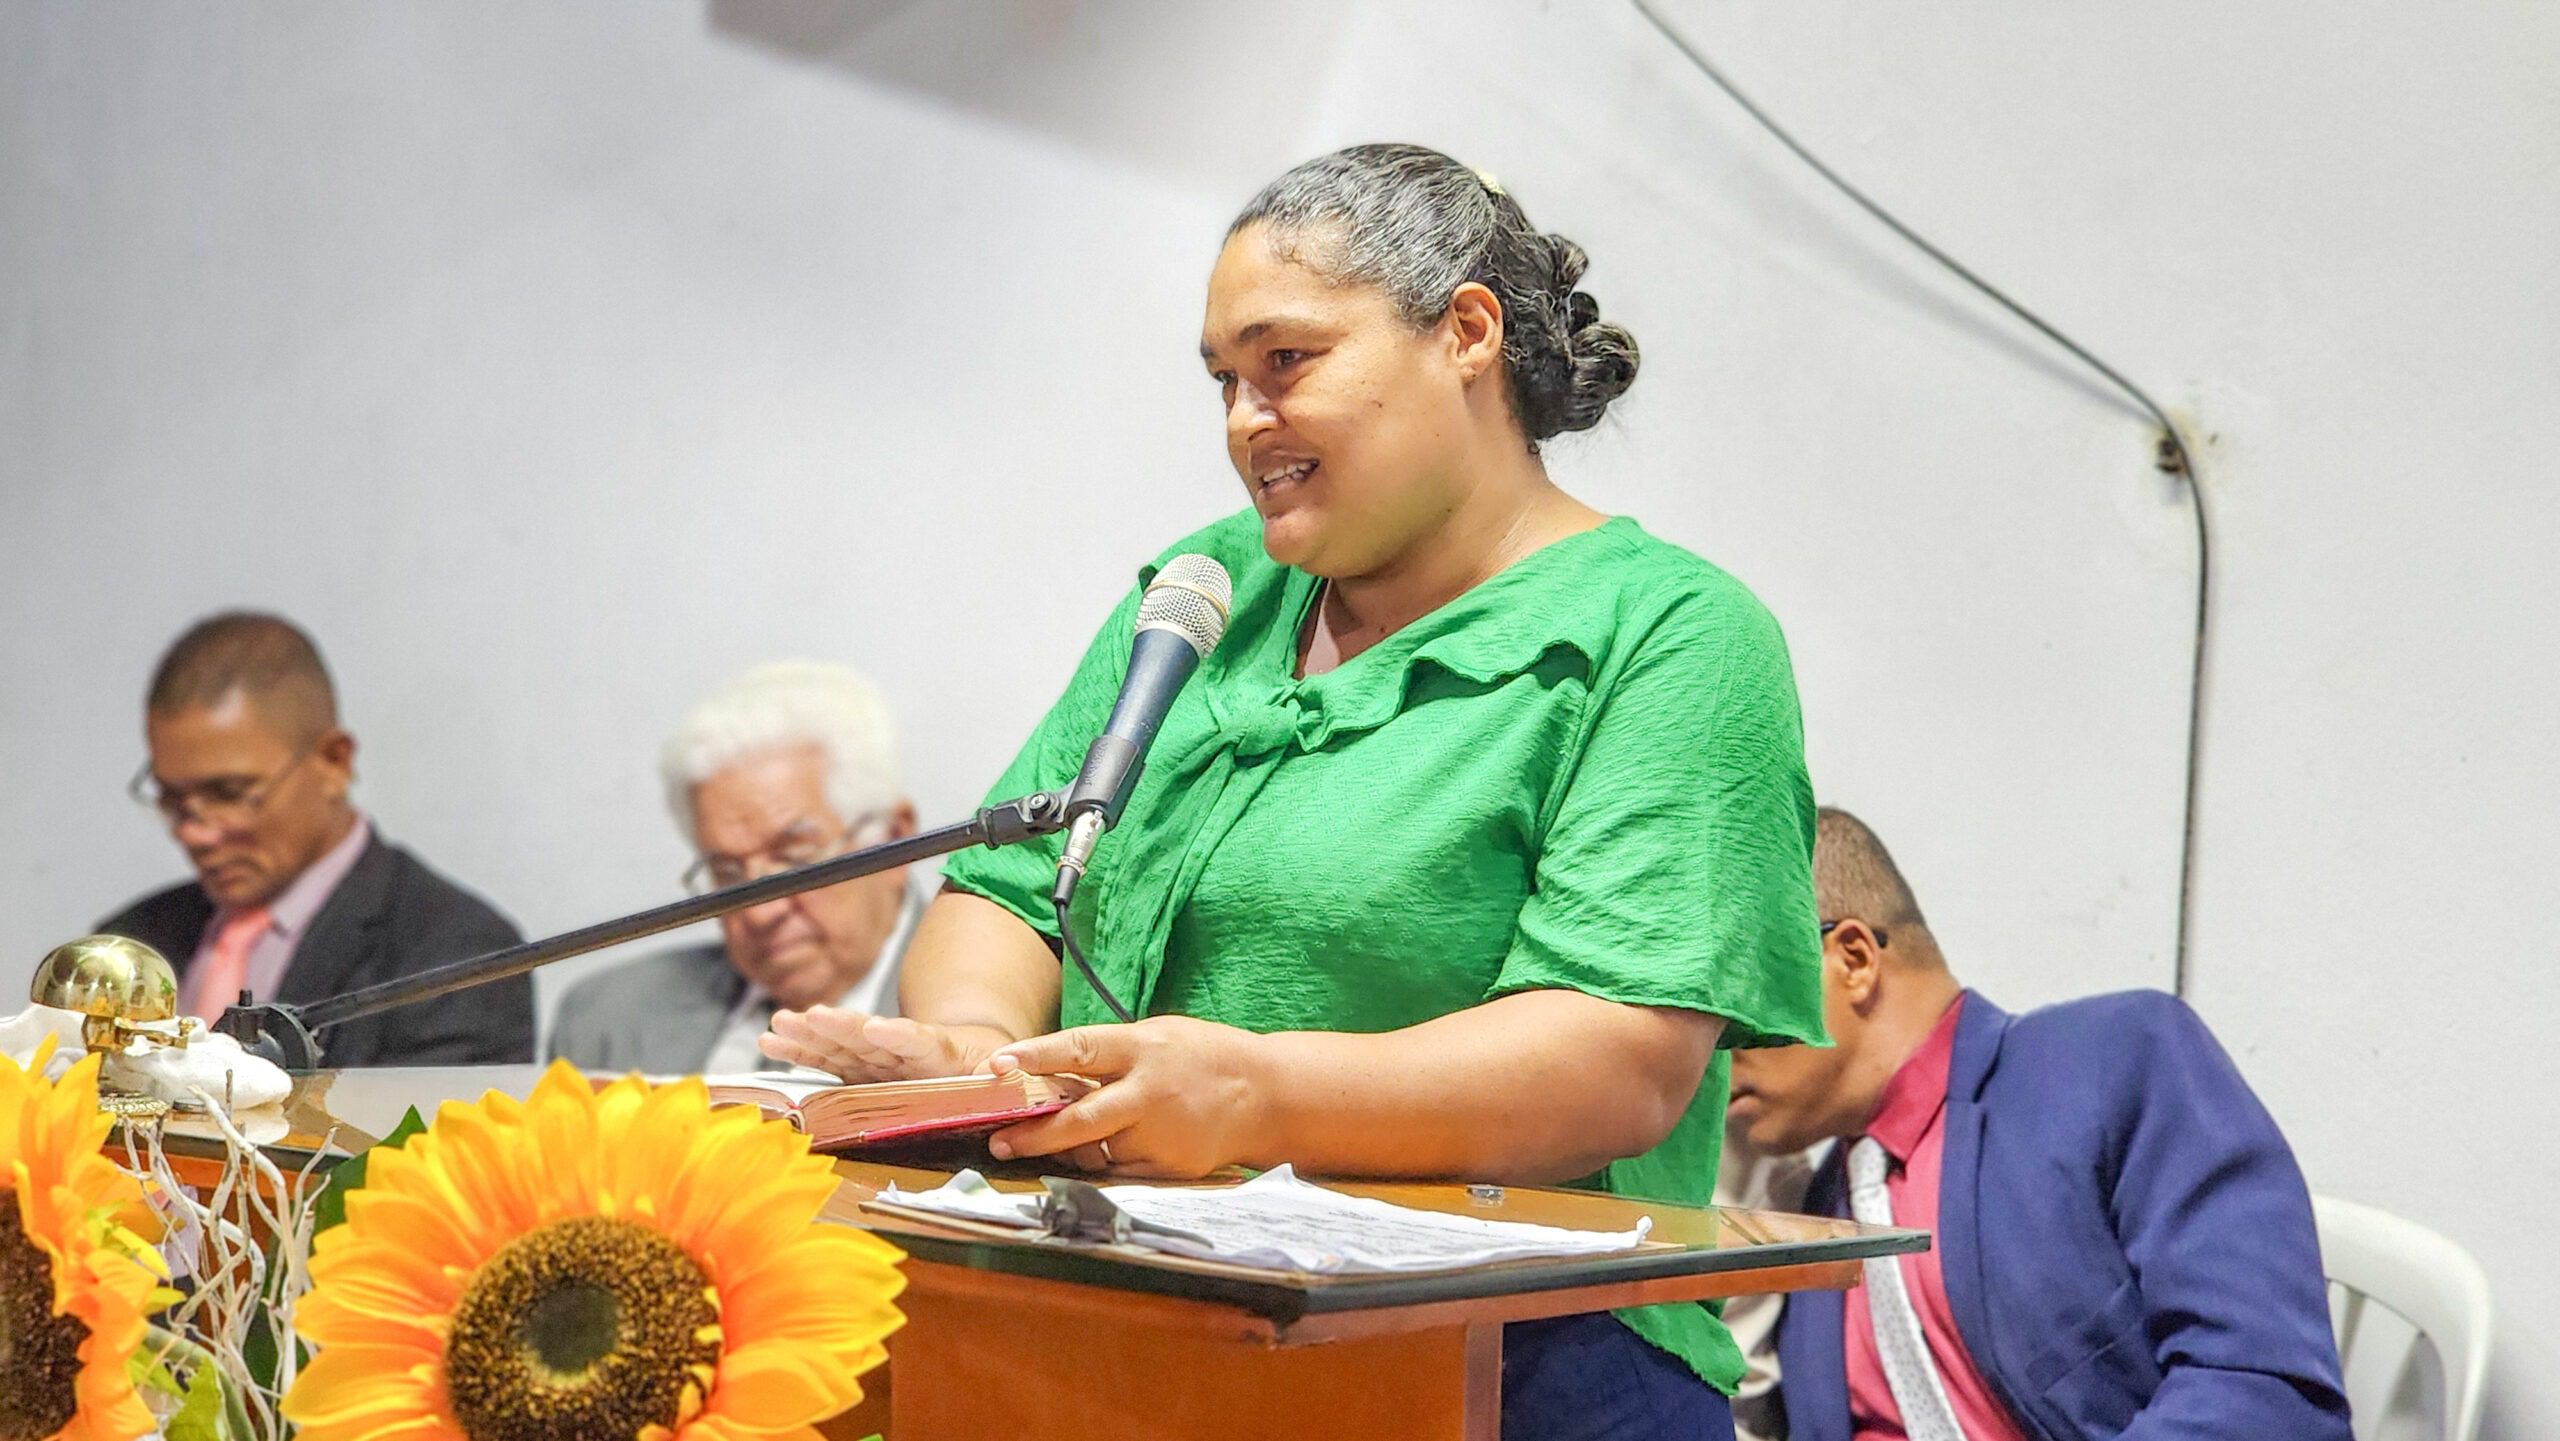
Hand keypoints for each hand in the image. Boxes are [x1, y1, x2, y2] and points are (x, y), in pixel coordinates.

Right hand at [761, 1006, 1001, 1082]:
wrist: (969, 1057)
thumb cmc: (985, 1070)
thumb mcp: (1004, 1074)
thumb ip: (1006, 1074)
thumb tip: (1004, 1068)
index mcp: (940, 1052)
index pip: (918, 1040)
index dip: (898, 1034)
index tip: (877, 1027)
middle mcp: (900, 1051)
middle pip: (868, 1039)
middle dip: (840, 1028)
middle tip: (812, 1017)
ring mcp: (876, 1058)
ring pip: (840, 1044)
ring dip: (809, 1035)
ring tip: (780, 1024)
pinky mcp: (858, 1070)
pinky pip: (826, 1061)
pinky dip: (799, 1053)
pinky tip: (770, 1041)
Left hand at [983, 1016, 1267, 1179]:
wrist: (1265, 1094)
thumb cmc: (1202, 1058)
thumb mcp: (1157, 1037)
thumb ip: (1111, 1057)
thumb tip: (1053, 1078)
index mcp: (1142, 1048)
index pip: (1079, 1049)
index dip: (1035, 1057)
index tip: (995, 1066)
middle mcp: (1148, 1091)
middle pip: (1080, 1119)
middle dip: (1034, 1135)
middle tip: (999, 1141)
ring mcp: (1161, 1133)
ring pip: (1099, 1150)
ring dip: (1081, 1147)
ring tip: (1086, 1135)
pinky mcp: (1170, 1166)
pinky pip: (1123, 1170)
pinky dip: (1114, 1162)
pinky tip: (1127, 1146)